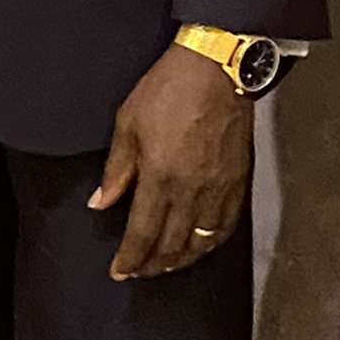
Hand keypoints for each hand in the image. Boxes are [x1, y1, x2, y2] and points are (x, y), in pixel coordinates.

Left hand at [89, 43, 251, 280]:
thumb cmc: (170, 89)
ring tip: (167, 266)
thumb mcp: (128, 123)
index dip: (130, 258)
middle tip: (139, 271)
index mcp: (160, 177)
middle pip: (171, 245)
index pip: (142, 234)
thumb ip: (116, 169)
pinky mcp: (237, 180)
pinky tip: (201, 245)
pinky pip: (226, 224)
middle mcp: (191, 190)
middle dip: (153, 265)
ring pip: (200, 241)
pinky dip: (211, 242)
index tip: (120, 270)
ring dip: (182, 259)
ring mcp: (218, 188)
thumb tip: (101, 201)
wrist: (217, 68)